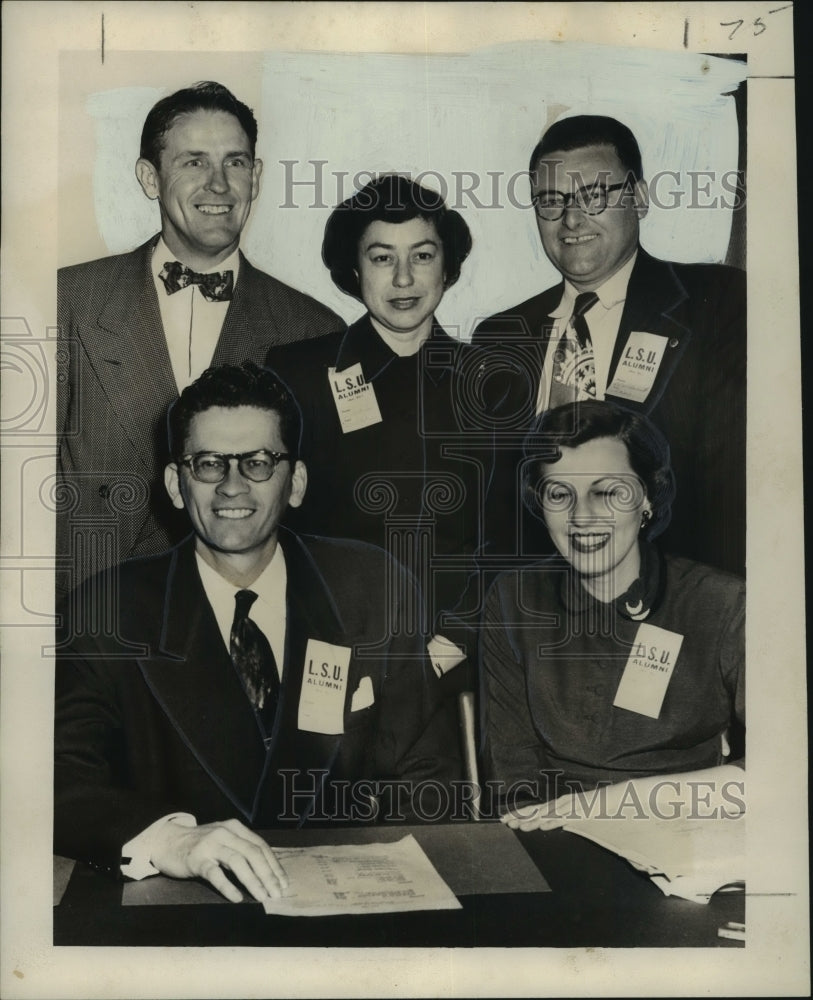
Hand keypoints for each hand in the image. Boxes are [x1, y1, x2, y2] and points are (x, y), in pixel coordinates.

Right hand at [150, 817, 287, 902]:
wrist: (168, 841)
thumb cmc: (200, 844)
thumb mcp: (224, 840)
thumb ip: (241, 849)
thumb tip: (268, 872)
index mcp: (235, 828)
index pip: (260, 846)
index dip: (274, 865)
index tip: (283, 883)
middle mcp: (225, 833)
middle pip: (252, 853)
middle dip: (268, 874)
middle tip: (277, 894)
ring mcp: (211, 845)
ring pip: (237, 862)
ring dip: (253, 881)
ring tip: (262, 897)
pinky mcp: (197, 859)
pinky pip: (215, 873)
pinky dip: (227, 886)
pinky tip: (237, 898)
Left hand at [500, 791, 595, 830]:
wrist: (611, 798)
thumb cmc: (590, 807)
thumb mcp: (570, 814)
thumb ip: (557, 818)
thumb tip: (541, 824)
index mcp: (555, 805)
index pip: (533, 810)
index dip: (518, 814)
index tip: (504, 819)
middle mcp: (559, 804)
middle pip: (536, 811)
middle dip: (520, 817)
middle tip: (505, 821)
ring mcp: (568, 807)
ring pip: (548, 815)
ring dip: (533, 821)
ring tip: (520, 826)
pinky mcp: (579, 811)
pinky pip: (564, 818)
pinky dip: (553, 821)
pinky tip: (544, 825)